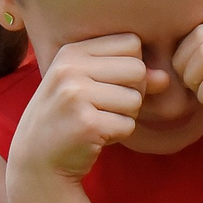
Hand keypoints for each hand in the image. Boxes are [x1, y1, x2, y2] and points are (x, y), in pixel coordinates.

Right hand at [10, 35, 146, 181]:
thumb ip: (128, 76)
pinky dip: (118, 134)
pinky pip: (128, 124)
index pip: (131, 42)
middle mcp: (70, 68)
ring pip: (135, 99)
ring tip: (98, 120)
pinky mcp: (86, 124)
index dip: (131, 66)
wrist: (36, 160)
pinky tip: (94, 136)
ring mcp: (76, 96)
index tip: (110, 84)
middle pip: (138, 69)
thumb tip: (165, 78)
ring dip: (125, 116)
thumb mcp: (91, 88)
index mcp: (71, 51)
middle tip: (107, 107)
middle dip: (133, 92)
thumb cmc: (68, 118)